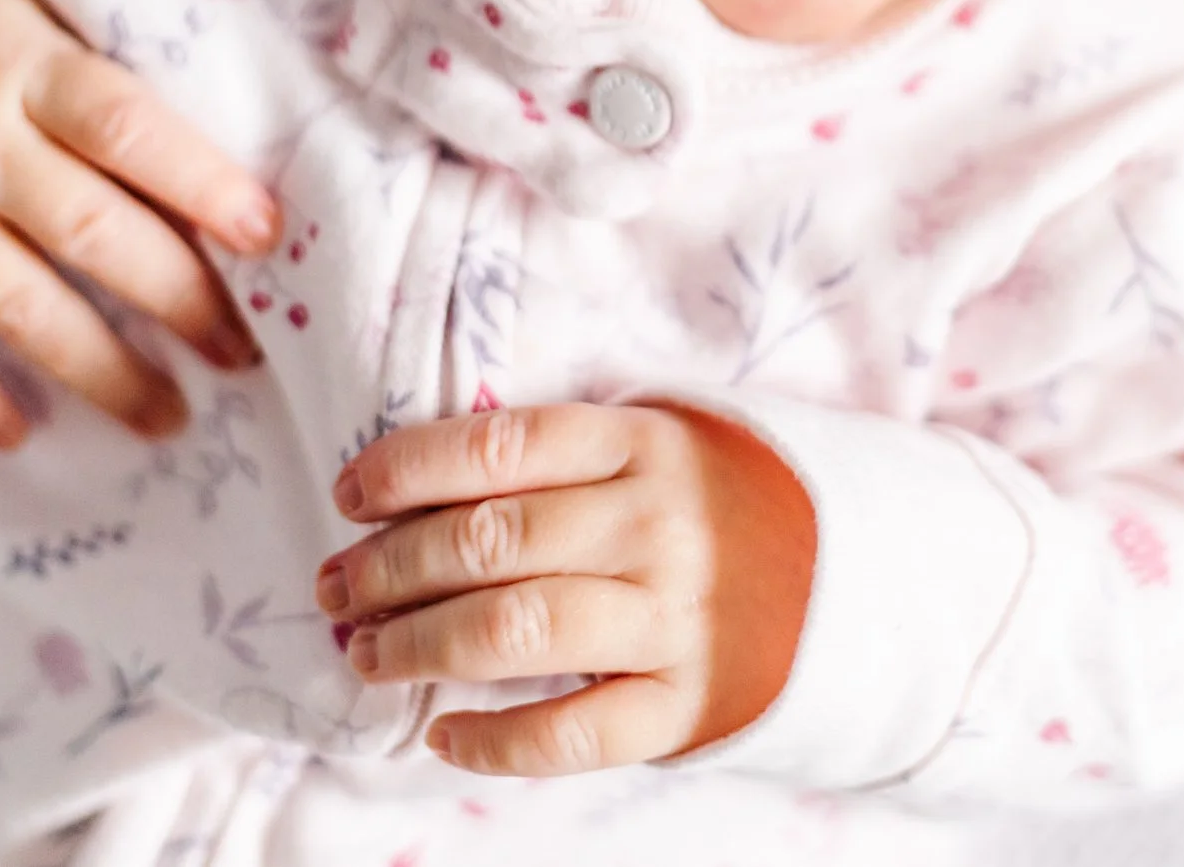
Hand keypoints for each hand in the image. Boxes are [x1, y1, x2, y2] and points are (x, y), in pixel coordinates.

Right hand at [0, 0, 282, 446]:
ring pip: (14, 300)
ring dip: (97, 370)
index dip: (199, 181)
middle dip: (174, 299)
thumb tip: (235, 174)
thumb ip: (117, 92)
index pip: (126, 126)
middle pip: (86, 229)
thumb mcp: (47, 25)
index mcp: (33, 72)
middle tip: (242, 352)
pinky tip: (19, 434)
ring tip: (166, 416)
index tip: (266, 234)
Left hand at [316, 402, 816, 776]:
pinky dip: (490, 740)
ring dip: (417, 643)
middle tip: (338, 587)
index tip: (351, 496)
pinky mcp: (682, 704)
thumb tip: (408, 493)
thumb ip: (557, 457)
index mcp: (645, 444)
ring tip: (368, 651)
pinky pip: (568, 732)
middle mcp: (657, 525)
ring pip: (513, 630)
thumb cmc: (714, 505)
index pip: (501, 445)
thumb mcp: (656, 445)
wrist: (845, 580)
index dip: (408, 468)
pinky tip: (442, 732)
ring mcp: (672, 617)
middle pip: (490, 541)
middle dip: (389, 566)